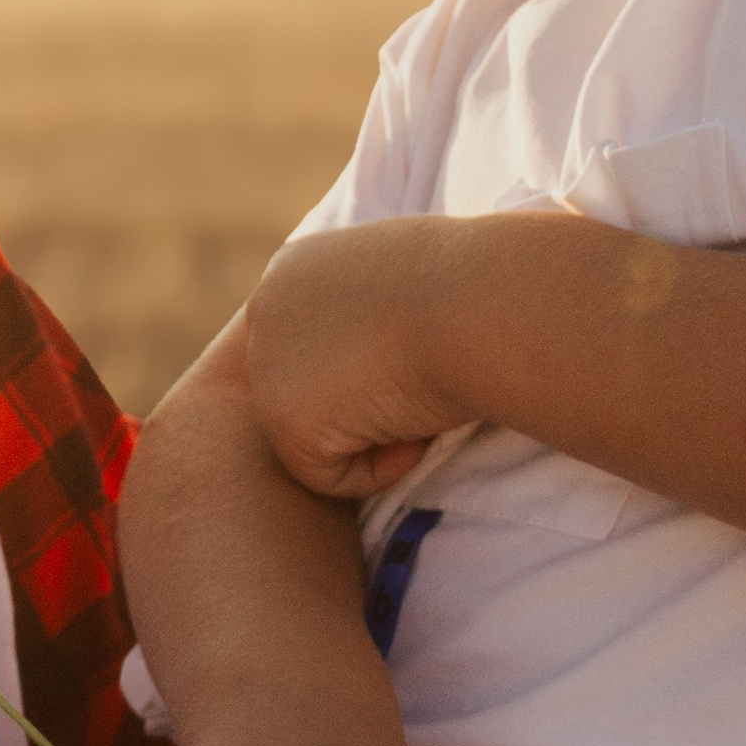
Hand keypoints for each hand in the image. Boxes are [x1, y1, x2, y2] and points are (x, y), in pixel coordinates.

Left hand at [245, 222, 479, 499]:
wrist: (479, 305)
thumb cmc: (471, 289)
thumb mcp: (405, 279)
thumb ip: (368, 310)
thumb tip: (373, 348)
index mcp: (293, 269)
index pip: (308, 343)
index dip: (360, 366)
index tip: (413, 357)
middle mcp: (265, 311)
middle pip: (304, 391)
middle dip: (360, 401)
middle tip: (420, 382)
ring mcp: (266, 366)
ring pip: (315, 435)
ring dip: (375, 433)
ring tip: (422, 399)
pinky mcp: (284, 421)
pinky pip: (329, 476)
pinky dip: (380, 469)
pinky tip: (415, 430)